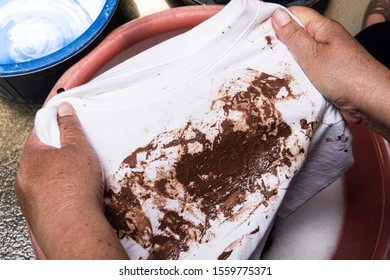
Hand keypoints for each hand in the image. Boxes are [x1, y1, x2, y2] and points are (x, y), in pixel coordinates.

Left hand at [15, 102, 127, 258]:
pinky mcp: (38, 214)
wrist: (74, 228)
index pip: (39, 131)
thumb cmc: (73, 190)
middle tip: (80, 155)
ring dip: (61, 175)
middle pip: (43, 156)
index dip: (55, 125)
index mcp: (29, 157)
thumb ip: (70, 126)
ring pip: (46, 178)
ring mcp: (29, 198)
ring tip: (81, 178)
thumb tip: (63, 110)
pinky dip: (62, 193)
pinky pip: (50, 196)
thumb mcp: (78, 147)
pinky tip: (77, 195)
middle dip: (61, 153)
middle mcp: (24, 177)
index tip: (66, 123)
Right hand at [272, 7, 389, 139]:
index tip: (260, 31)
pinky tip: (288, 82)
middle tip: (262, 53)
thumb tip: (278, 15)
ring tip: (272, 69)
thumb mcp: (312, 54)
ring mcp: (326, 60)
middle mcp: (325, 42)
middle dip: (280, 44)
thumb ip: (293, 35)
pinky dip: (297, 76)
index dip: (277, 20)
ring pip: (300, 56)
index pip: (296, 15)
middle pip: (297, 36)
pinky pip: (306, 72)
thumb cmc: (346, 76)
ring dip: (288, 63)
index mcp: (323, 29)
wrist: (369, 102)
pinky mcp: (326, 76)